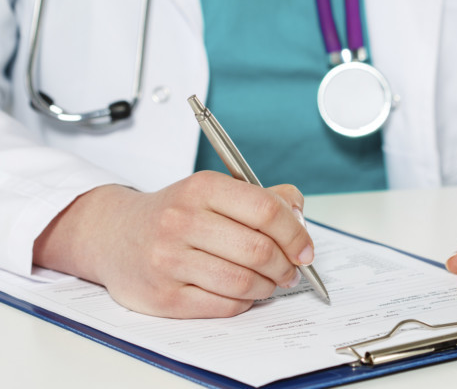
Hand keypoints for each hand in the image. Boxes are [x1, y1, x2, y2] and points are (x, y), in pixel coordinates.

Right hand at [33, 171, 312, 317]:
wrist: (112, 235)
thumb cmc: (173, 213)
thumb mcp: (213, 191)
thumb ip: (261, 197)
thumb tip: (300, 213)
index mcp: (201, 188)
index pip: (266, 210)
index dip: (295, 234)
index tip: (305, 249)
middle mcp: (182, 221)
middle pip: (259, 250)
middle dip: (286, 266)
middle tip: (290, 270)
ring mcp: (169, 261)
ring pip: (243, 282)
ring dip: (268, 287)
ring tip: (270, 283)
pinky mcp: (163, 296)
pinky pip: (223, 306)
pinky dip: (244, 302)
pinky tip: (243, 293)